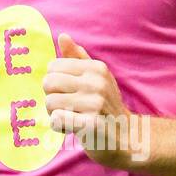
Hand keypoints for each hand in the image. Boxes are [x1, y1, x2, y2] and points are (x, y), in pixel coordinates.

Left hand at [43, 33, 136, 167]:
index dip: (55, 83)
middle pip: (48, 83)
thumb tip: (63, 36)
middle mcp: (97, 82)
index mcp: (97, 68)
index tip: (70, 94)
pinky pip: (56, 120)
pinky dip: (59, 127)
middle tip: (68, 108)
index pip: (53, 66)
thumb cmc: (106, 108)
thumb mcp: (97, 79)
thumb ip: (77, 58)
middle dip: (52, 98)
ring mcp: (95, 103)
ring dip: (55, 115)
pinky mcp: (91, 124)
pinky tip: (73, 129)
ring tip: (73, 118)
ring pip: (50, 102)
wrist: (127, 139)